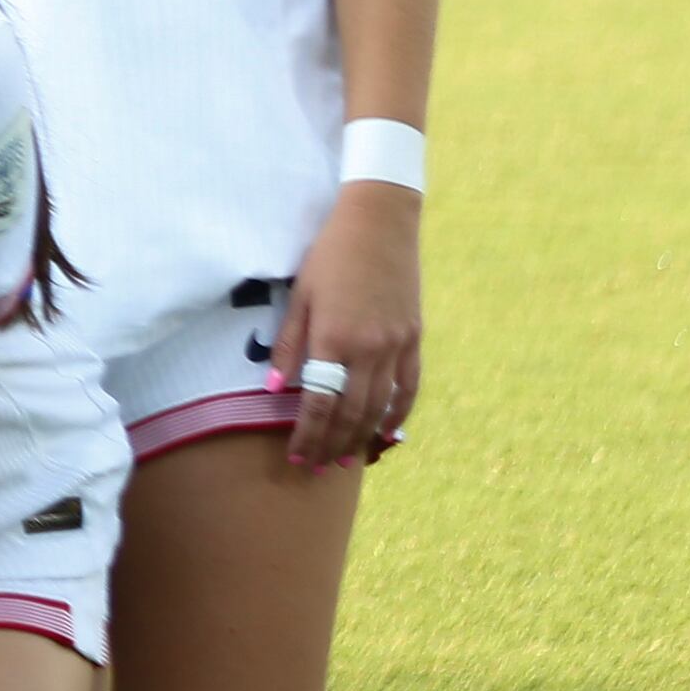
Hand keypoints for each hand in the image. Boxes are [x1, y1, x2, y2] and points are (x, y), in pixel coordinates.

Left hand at [276, 180, 420, 466]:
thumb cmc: (329, 255)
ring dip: (362, 437)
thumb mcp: (299, 296)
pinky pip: (409, 386)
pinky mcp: (414, 337)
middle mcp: (370, 348)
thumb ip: (289, 346)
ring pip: (381, 406)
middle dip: (333, 445)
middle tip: (318, 468)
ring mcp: (397, 345)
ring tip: (346, 459)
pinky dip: (398, 413)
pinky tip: (385, 432)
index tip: (297, 458)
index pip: (320, 404)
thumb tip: (275, 390)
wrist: (379, 222)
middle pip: (352, 413)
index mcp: (335, 339)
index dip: (308, 436)